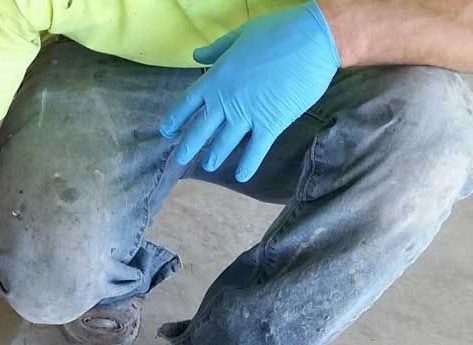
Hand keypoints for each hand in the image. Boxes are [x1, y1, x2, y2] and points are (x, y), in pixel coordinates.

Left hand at [160, 1, 339, 181]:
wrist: (314, 39)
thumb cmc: (279, 31)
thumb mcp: (241, 35)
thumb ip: (216, 50)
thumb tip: (195, 56)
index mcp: (215, 78)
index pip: (186, 105)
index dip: (174, 120)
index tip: (167, 132)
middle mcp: (226, 101)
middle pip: (199, 130)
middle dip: (187, 147)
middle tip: (179, 159)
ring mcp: (247, 115)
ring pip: (223, 143)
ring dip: (214, 156)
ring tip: (209, 165)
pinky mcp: (270, 124)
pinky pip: (255, 150)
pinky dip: (248, 165)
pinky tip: (242, 176)